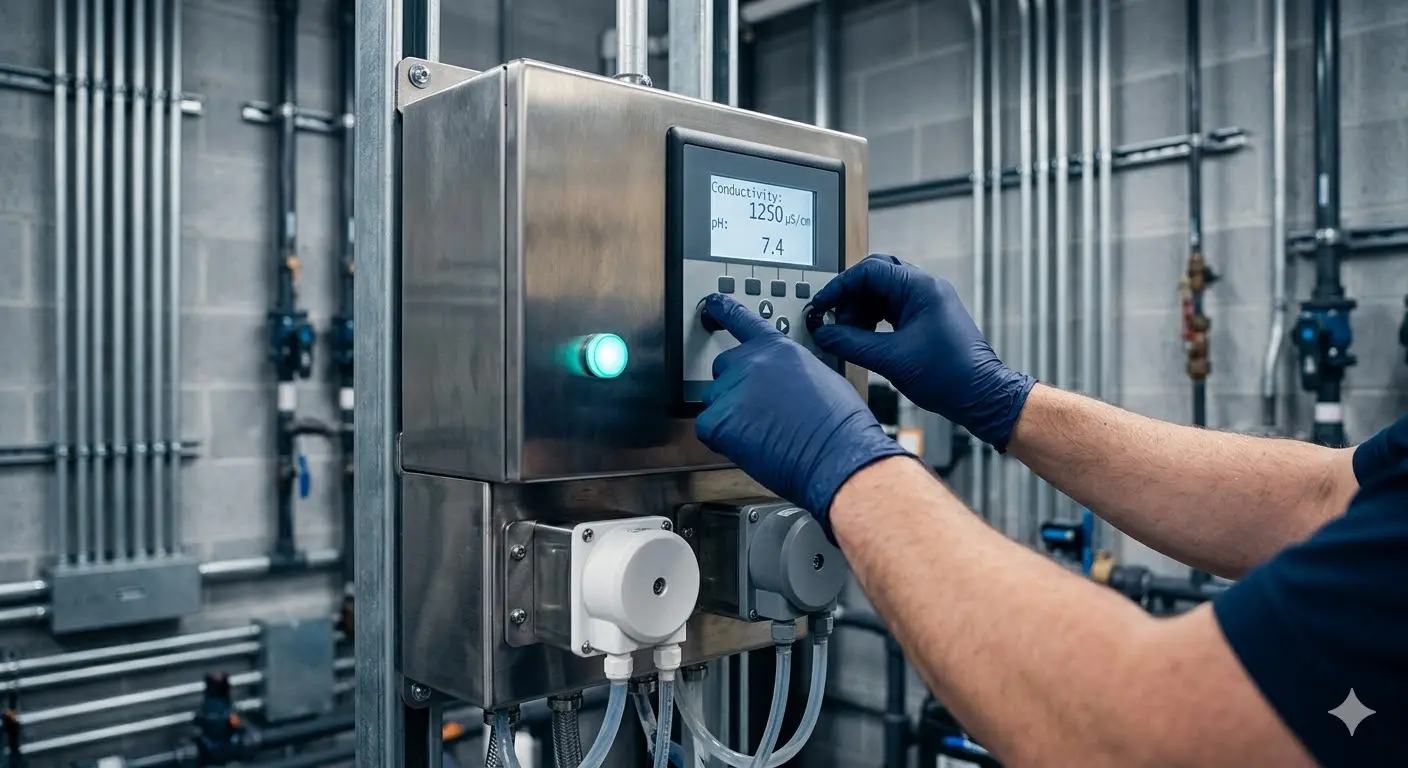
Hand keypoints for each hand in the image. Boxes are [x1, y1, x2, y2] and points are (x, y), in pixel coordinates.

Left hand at [695, 293, 909, 535]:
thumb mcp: (821, 378)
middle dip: (735, 388)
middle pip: (723, 368)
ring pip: (714, 400)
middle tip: (759, 413)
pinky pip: (706, 427)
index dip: (723, 311)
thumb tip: (782, 381)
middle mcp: (751, 362)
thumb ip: (790, 371)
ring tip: (762, 433)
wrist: (837, 454)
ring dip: (729, 415)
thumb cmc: (839, 425)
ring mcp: (733, 389)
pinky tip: (749, 445)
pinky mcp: (719, 420)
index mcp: (778, 349)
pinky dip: (720, 439)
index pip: (742, 320)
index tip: (711, 303)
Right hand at [811, 253, 1035, 449]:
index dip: (840, 287)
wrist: (981, 395)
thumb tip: (825, 334)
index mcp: (921, 288)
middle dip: (850, 297)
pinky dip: (872, 320)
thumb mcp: (891, 359)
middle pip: (874, 277)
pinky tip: (863, 338)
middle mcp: (925, 289)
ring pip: (881, 294)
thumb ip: (852, 343)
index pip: (869, 271)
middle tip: (835, 319)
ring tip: (848, 334)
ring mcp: (926, 303)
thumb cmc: (950, 375)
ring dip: (860, 310)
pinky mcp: (925, 319)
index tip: (823, 305)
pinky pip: (891, 309)